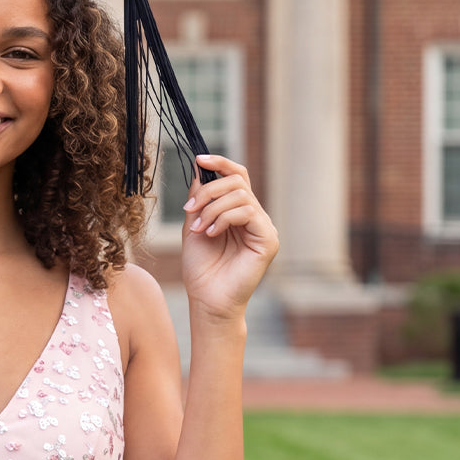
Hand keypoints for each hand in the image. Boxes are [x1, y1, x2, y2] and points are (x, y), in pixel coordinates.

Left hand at [180, 154, 278, 321]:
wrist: (207, 300)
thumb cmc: (201, 269)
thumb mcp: (194, 226)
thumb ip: (199, 199)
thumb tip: (200, 167)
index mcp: (238, 212)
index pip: (237, 177)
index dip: (220, 163)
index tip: (199, 159)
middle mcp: (255, 217)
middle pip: (238, 181)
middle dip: (209, 190)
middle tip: (190, 209)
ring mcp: (263, 227)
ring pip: (240, 195)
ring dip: (212, 208)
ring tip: (199, 229)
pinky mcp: (268, 239)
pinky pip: (248, 212)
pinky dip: (224, 218)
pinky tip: (212, 233)